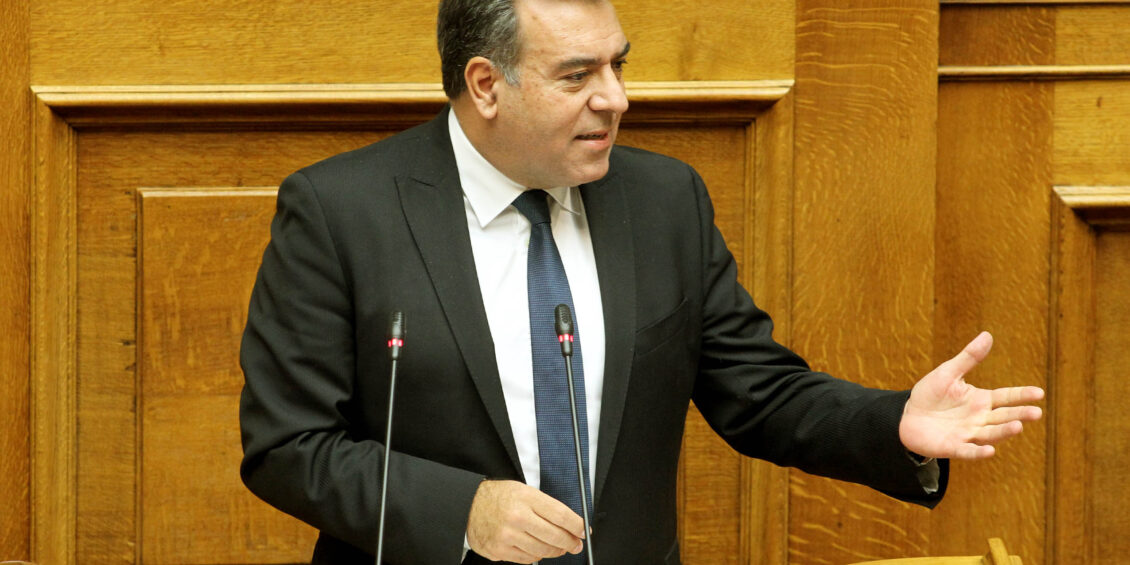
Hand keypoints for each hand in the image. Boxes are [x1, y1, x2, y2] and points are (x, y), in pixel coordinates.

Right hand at [466, 479, 585, 562]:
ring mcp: (507, 535)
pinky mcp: (499, 550)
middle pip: (555, 536)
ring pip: (543, 551)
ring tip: (557, 547)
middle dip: (570, 542)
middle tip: (575, 544)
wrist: (468, 504)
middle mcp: (517, 517)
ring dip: (554, 551)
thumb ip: (546, 506)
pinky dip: (536, 555)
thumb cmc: (499, 496)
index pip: (560, 514)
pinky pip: (527, 559)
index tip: (583, 531)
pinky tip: (536, 548)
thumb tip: (571, 524)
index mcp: (526, 498)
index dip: (576, 525)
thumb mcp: (524, 491)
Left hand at [899, 332, 1043, 459]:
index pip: (1006, 397)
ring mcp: (968, 434)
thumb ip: (969, 357)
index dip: (1022, 395)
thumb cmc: (931, 394)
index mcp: (981, 401)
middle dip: (1019, 415)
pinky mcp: (953, 447)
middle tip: (1036, 413)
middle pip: (1003, 417)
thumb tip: (988, 335)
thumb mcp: (949, 372)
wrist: (907, 416)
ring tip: (1018, 426)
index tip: (1039, 393)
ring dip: (1004, 432)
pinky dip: (978, 452)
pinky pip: (968, 451)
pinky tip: (990, 451)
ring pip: (990, 434)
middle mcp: (979, 419)